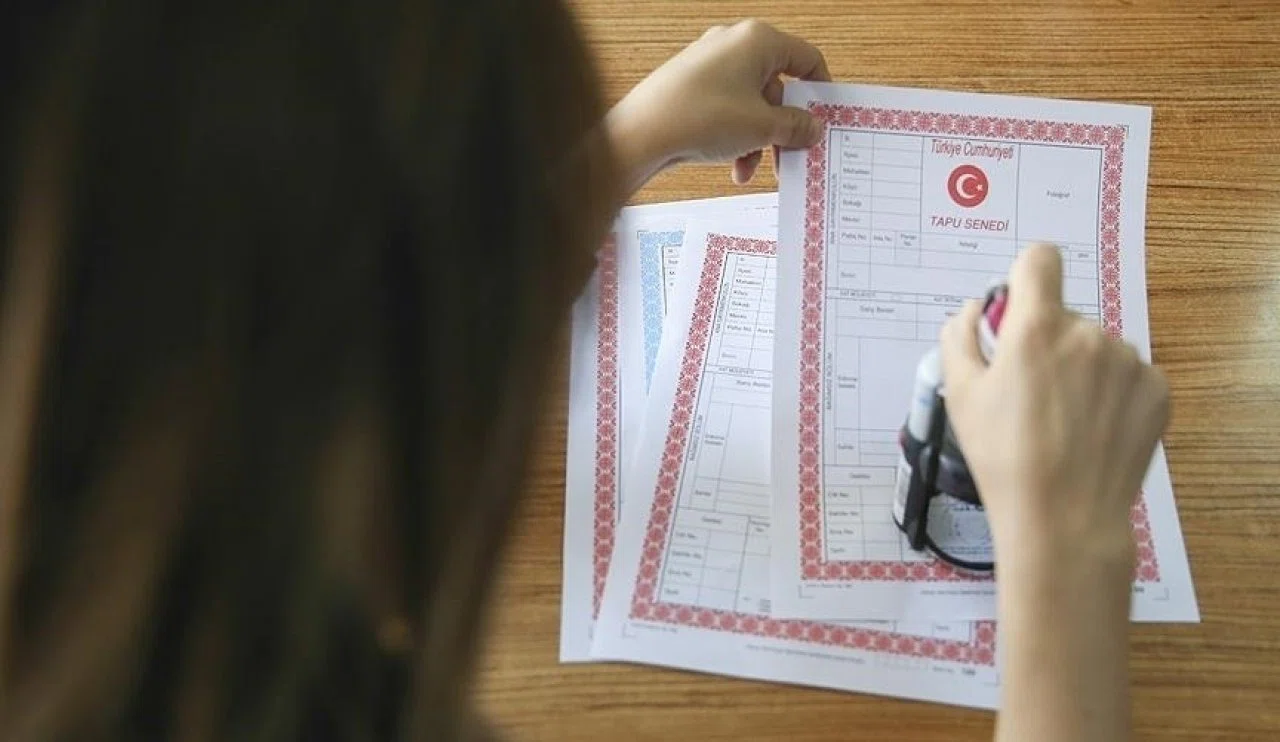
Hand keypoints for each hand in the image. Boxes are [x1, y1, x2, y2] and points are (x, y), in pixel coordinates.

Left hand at [606, 20, 829, 191]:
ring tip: (751, 169)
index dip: (820, 91)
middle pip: (777, 86)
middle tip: (791, 154)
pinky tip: (733, 165)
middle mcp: (734, 44)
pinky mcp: (693, 84)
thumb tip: (812, 127)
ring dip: (758, 139)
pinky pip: (728, 108)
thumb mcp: (762, 127)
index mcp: (758, 41)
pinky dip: (736, 135)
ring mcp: (711, 63)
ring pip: (752, 103)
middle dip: (784, 126)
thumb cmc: (700, 116)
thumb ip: (795, 126)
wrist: (642, 132)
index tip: (824, 118)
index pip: (807, 59)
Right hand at [942, 244, 1165, 741]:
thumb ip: (959, 338)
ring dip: (1081, 369)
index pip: (1039, 259)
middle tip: (1030, 394)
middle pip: (1065, 315)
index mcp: (1036, 326)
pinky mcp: (1157, 389)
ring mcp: (1129, 360)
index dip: (1025, 277)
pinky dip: (1111, 394)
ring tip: (1064, 421)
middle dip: (1047, 341)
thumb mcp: (959, 395)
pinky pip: (1128, 375)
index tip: (1017, 308)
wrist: (1064, 519)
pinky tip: (1094, 431)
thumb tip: (972, 310)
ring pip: (1097, 347)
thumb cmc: (1001, 457)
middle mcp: (1088, 332)